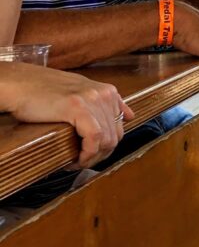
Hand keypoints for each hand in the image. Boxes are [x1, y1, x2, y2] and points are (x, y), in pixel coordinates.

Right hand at [1, 64, 133, 167]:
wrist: (21, 83)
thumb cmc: (45, 92)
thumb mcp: (82, 94)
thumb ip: (104, 104)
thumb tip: (129, 116)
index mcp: (108, 91)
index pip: (120, 128)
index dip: (107, 147)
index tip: (91, 156)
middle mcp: (104, 94)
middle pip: (115, 136)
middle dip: (100, 155)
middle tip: (82, 163)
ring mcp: (92, 99)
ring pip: (106, 139)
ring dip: (92, 157)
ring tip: (75, 162)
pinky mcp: (77, 106)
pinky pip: (94, 137)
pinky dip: (87, 153)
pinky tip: (75, 159)